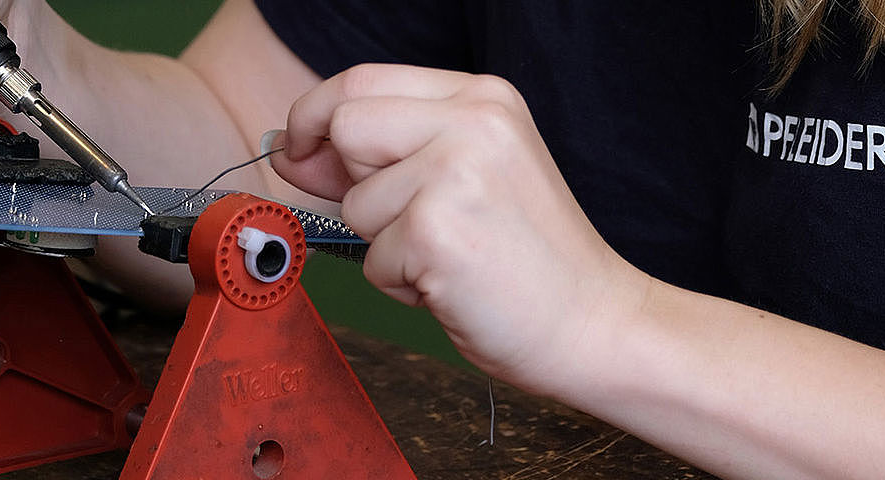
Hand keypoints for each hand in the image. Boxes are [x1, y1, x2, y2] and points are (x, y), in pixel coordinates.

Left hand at [270, 64, 649, 395]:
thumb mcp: (462, 178)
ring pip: (354, 203)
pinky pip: (372, 259)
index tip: (299, 148)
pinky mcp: (438, 230)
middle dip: (354, 184)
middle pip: (346, 126)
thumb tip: (291, 150)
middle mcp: (473, 120)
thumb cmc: (527, 258)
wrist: (592, 322)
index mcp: (482, 97)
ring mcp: (456, 172)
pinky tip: (452, 283)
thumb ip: (380, 155)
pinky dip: (401, 285)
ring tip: (448, 257)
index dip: (315, 115)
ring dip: (385, 245)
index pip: (362, 80)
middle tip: (410, 222)